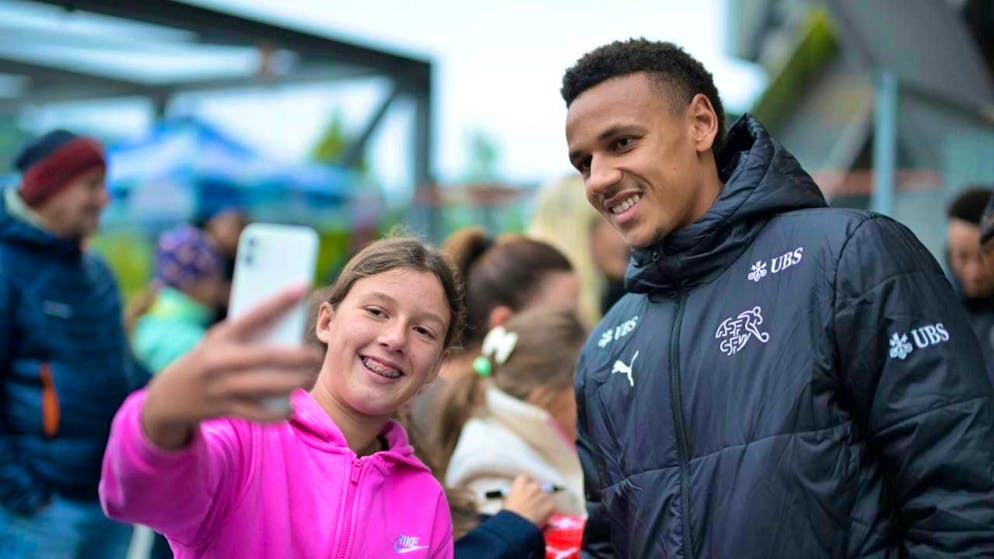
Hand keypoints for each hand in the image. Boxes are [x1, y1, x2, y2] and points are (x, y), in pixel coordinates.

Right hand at [141, 286, 323, 448]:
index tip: (303, 286)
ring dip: (293, 383)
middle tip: (316, 355)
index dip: (279, 300)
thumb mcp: (218, 340)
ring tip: (308, 378)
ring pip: (266, 386)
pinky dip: (277, 413)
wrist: (169, 395)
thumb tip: (291, 329)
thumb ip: (247, 336)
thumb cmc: (207, 359)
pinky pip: (258, 414)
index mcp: (221, 336)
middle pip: (266, 357)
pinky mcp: (224, 408)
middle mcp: (220, 360)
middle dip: (297, 357)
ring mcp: (221, 386)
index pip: (255, 314)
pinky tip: (291, 408)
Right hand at [501, 474, 555, 527]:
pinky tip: (541, 518)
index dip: (524, 486)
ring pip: (545, 496)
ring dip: (542, 502)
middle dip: (535, 494)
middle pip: (536, 487)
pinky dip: (548, 512)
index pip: (524, 478)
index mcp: (520, 484)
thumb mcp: (506, 502)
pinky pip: (551, 506)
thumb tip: (516, 497)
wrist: (516, 527)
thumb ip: (513, 496)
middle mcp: (533, 487)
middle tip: (531, 505)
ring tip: (536, 514)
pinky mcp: (550, 506)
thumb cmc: (508, 516)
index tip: (524, 492)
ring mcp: (543, 495)